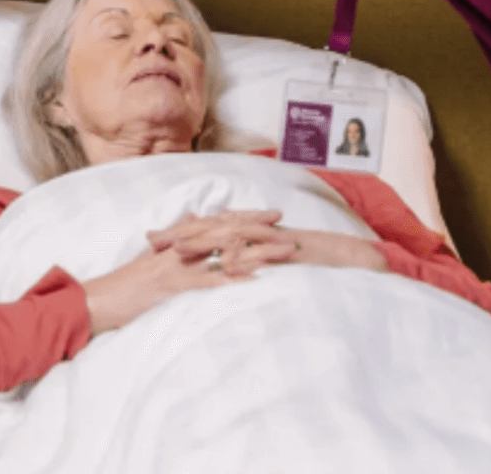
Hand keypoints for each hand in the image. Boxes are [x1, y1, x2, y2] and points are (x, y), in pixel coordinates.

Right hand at [82, 234, 290, 336]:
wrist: (97, 300)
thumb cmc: (125, 284)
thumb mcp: (152, 256)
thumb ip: (175, 235)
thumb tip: (192, 215)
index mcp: (178, 239)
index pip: (219, 222)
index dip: (248, 216)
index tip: (273, 215)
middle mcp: (181, 246)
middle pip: (227, 231)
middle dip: (259, 227)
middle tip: (286, 225)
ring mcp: (176, 264)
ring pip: (223, 252)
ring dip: (256, 252)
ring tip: (282, 252)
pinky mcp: (171, 285)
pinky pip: (205, 280)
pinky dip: (229, 278)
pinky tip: (253, 279)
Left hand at [148, 210, 387, 273]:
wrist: (341, 257)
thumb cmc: (302, 261)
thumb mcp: (265, 256)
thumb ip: (242, 252)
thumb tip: (216, 254)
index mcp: (246, 230)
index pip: (207, 229)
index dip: (178, 234)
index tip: (148, 242)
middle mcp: (254, 228)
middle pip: (211, 226)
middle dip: (180, 233)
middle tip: (150, 241)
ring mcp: (269, 237)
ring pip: (232, 235)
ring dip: (204, 241)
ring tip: (175, 250)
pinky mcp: (285, 249)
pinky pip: (261, 251)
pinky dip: (243, 256)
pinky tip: (224, 263)